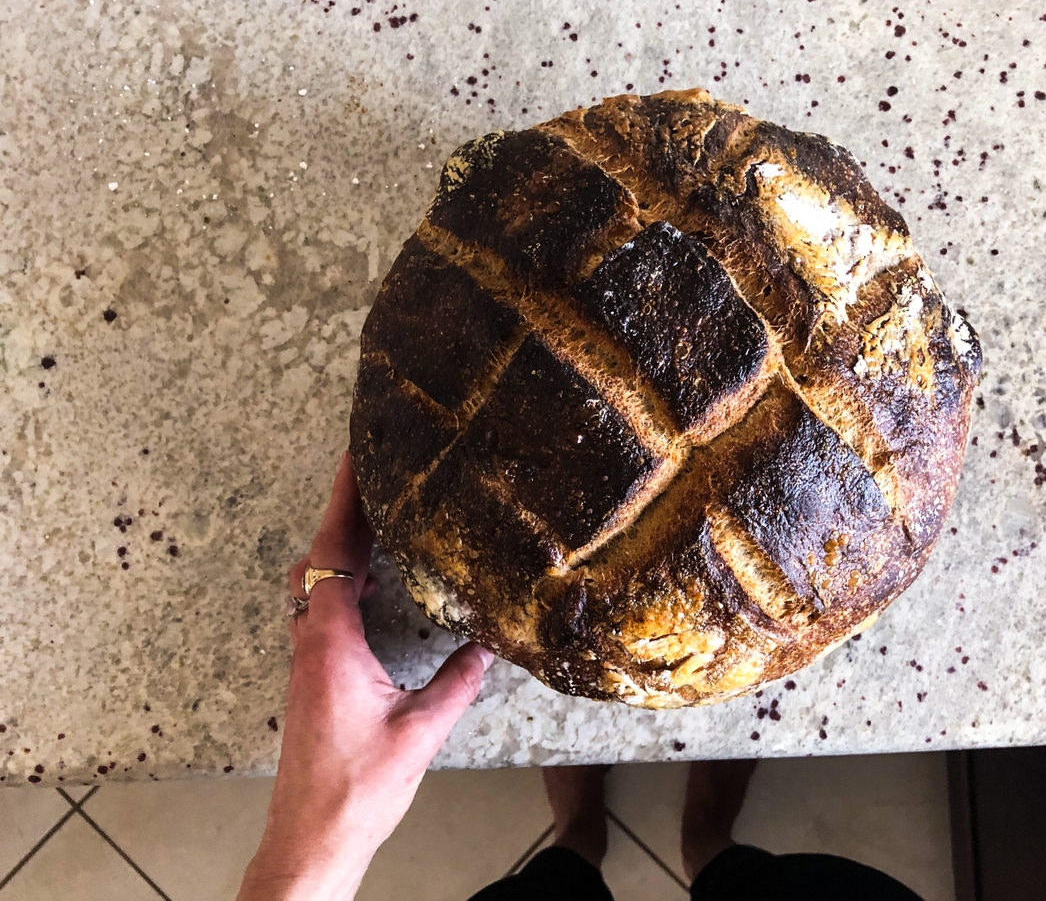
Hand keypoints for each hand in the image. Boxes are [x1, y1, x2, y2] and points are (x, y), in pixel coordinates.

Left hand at [237, 451, 493, 900]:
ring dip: (340, 549)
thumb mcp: (420, 731)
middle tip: (376, 479)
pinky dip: (342, 583)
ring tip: (380, 523)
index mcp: (330, 643)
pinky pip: (319, 610)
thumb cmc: (357, 790)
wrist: (311, 839)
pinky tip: (372, 590)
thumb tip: (491, 643)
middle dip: (343, 514)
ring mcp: (305, 661)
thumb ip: (458, 681)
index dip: (345, 501)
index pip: (333, 552)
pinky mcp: (311, 678)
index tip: (355, 456)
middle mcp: (310, 643)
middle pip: (315, 558)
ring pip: (312, 585)